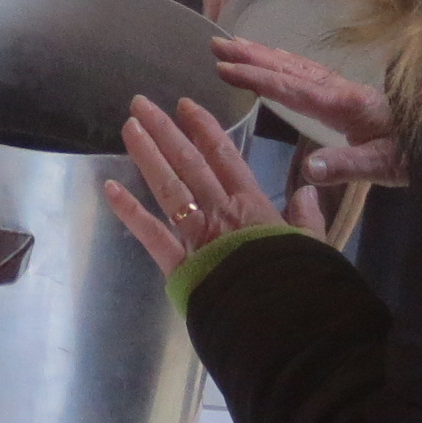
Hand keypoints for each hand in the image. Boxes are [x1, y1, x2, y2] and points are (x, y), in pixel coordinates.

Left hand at [105, 95, 324, 277]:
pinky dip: (129, 211)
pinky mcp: (179, 263)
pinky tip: (110, 188)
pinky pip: (150, 233)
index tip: (185, 105)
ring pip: (168, 186)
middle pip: (188, 162)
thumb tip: (307, 191)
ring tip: (127, 126)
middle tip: (140, 102)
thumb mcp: (312, 246)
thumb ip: (307, 217)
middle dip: (164, 130)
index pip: (224, 156)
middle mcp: (220, 211)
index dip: (203, 128)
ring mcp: (197, 234)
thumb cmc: (297, 284)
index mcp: (252, 205)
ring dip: (146, 155)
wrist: (281, 320)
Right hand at [210, 35, 404, 187]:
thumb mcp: (385, 166)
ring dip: (264, 54)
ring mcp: (345, 88)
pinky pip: (307, 71)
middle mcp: (341, 89)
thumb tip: (308, 167)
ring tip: (234, 43)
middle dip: (251, 55)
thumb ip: (348, 164)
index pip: (292, 88)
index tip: (225, 68)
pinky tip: (274, 60)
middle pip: (289, 68)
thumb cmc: (418, 153)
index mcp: (345, 104)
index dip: (257, 78)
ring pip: (297, 65)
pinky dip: (284, 61)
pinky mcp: (348, 94)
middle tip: (216, 43)